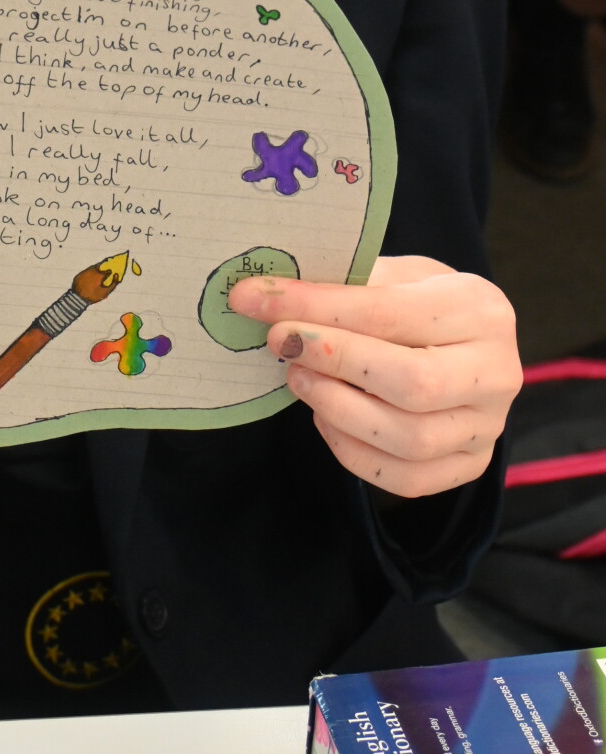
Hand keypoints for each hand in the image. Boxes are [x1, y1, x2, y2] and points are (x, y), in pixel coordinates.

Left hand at [228, 255, 520, 498]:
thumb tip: (266, 294)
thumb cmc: (418, 300)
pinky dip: (353, 451)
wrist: (461, 340)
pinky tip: (324, 417)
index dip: (316, 308)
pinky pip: (407, 478)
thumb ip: (345, 284)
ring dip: (338, 409)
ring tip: (298, 379)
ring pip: (410, 438)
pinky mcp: (471, 464)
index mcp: (480, 307)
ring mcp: (488, 426)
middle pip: (412, 382)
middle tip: (279, 343)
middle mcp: (498, 371)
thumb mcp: (393, 274)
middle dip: (332, 361)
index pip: (390, 312)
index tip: (254, 298)